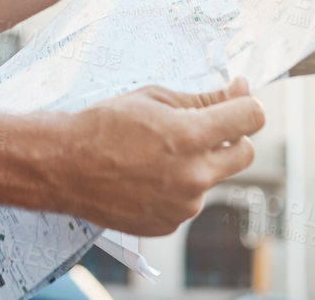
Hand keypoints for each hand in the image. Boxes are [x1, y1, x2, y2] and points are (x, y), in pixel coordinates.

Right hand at [44, 78, 263, 235]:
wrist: (64, 166)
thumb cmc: (104, 124)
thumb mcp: (154, 98)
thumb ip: (203, 99)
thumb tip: (239, 90)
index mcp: (190, 137)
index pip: (251, 118)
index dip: (247, 104)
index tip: (238, 99)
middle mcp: (193, 176)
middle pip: (246, 153)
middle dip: (233, 136)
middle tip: (204, 125)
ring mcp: (183, 205)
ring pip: (213, 178)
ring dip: (198, 163)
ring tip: (157, 153)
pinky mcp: (170, 224)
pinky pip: (189, 200)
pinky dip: (178, 187)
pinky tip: (148, 175)